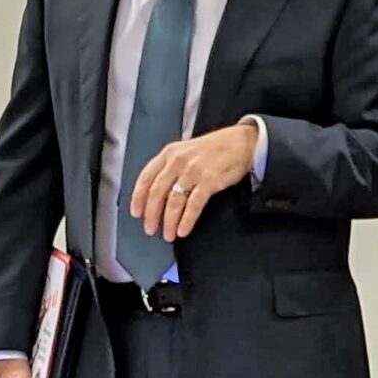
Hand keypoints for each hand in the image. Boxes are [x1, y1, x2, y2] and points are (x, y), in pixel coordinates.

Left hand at [131, 122, 259, 241]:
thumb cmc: (213, 150)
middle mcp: (178, 161)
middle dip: (151, 215)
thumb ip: (169, 168)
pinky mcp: (210, 180)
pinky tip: (182, 230)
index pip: (146, 177)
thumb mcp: (185, 152)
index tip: (136, 213)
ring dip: (168, 221)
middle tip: (150, 229)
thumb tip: (156, 195)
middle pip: (157, 192)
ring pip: (174, 201)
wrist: (241, 142)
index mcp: (169, 153)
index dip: (138, 198)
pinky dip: (186, 220)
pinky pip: (193, 204)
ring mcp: (194, 170)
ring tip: (168, 235)